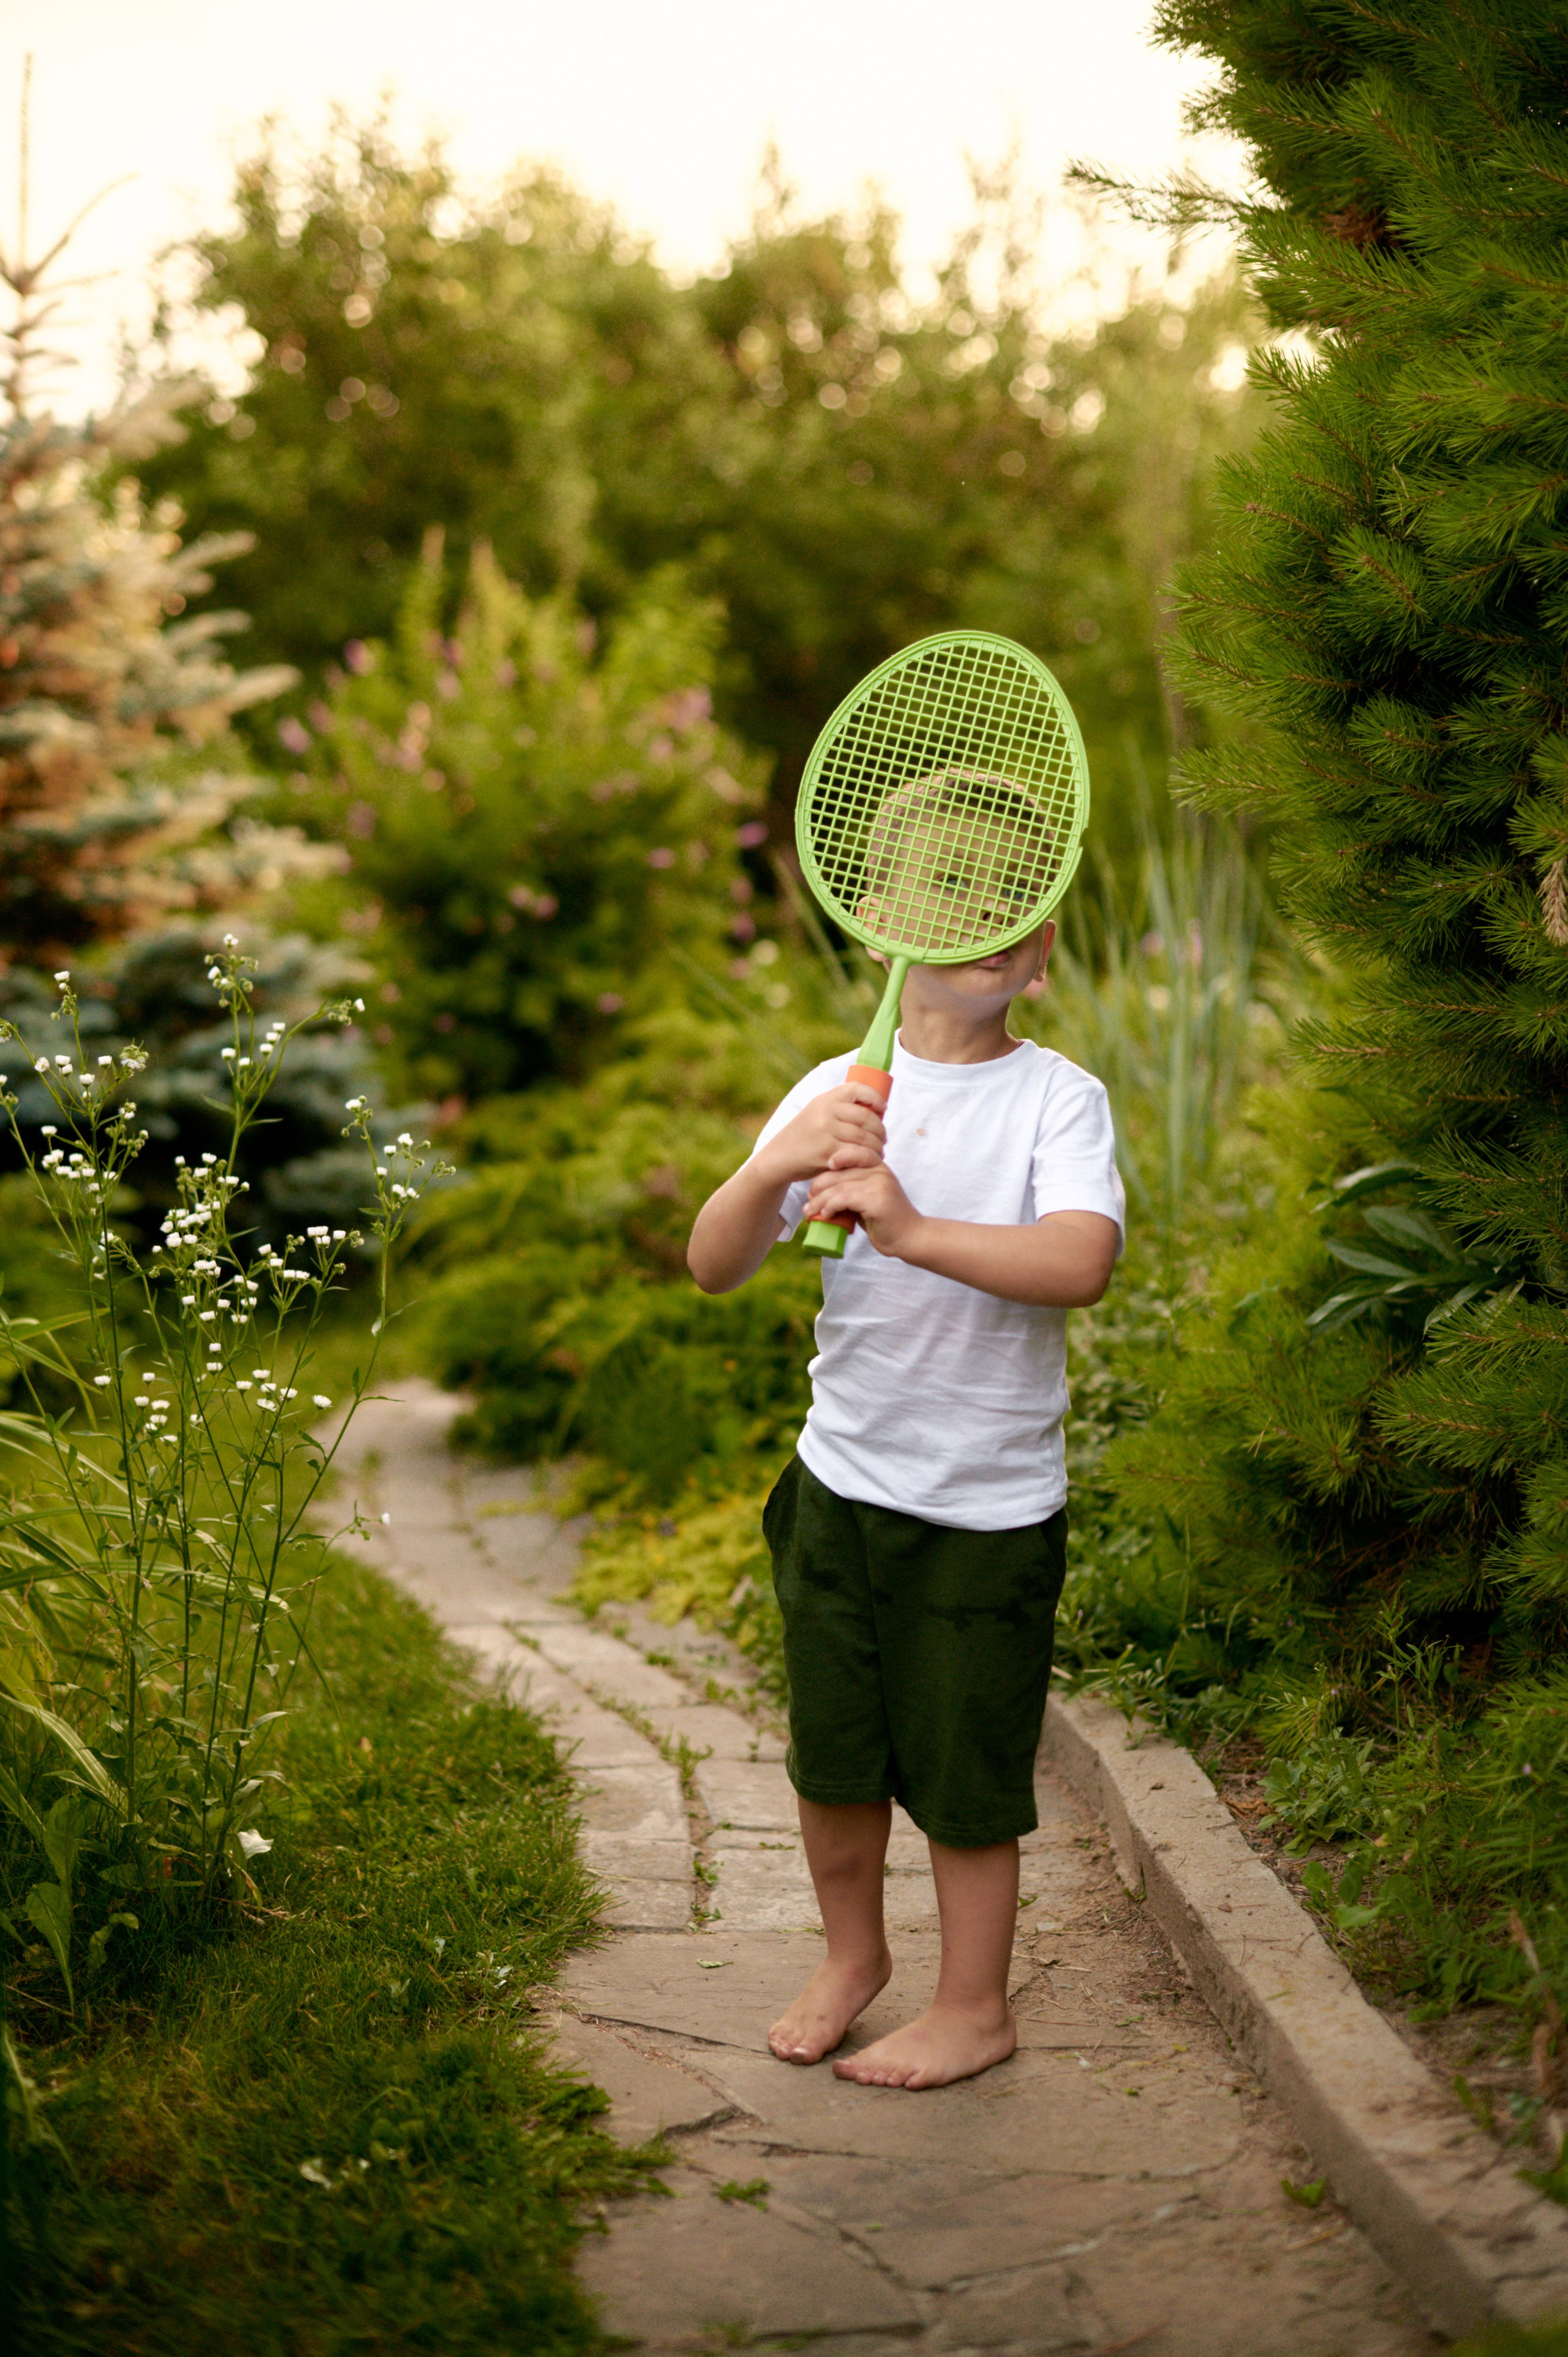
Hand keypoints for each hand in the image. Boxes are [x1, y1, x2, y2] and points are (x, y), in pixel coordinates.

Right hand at [755, 1081, 886, 1187]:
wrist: (778, 1158)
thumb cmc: (804, 1135)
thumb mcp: (816, 1112)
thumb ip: (839, 1107)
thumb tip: (876, 1108)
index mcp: (825, 1099)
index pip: (857, 1089)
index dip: (875, 1097)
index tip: (883, 1108)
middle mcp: (826, 1112)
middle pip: (867, 1117)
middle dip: (880, 1131)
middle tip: (883, 1139)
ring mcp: (826, 1132)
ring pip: (865, 1138)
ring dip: (877, 1147)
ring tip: (878, 1152)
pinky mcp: (827, 1153)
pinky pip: (857, 1154)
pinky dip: (867, 1159)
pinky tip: (868, 1161)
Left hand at [801, 1162, 923, 1257]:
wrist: (910, 1237)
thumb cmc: (885, 1221)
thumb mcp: (867, 1198)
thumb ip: (850, 1189)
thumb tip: (819, 1191)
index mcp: (877, 1166)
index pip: (849, 1152)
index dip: (830, 1161)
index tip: (815, 1177)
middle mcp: (879, 1170)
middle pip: (838, 1171)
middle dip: (818, 1186)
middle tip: (808, 1200)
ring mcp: (878, 1183)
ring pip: (838, 1186)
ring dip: (819, 1200)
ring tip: (810, 1211)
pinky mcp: (876, 1199)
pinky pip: (844, 1198)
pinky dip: (830, 1206)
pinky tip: (825, 1214)